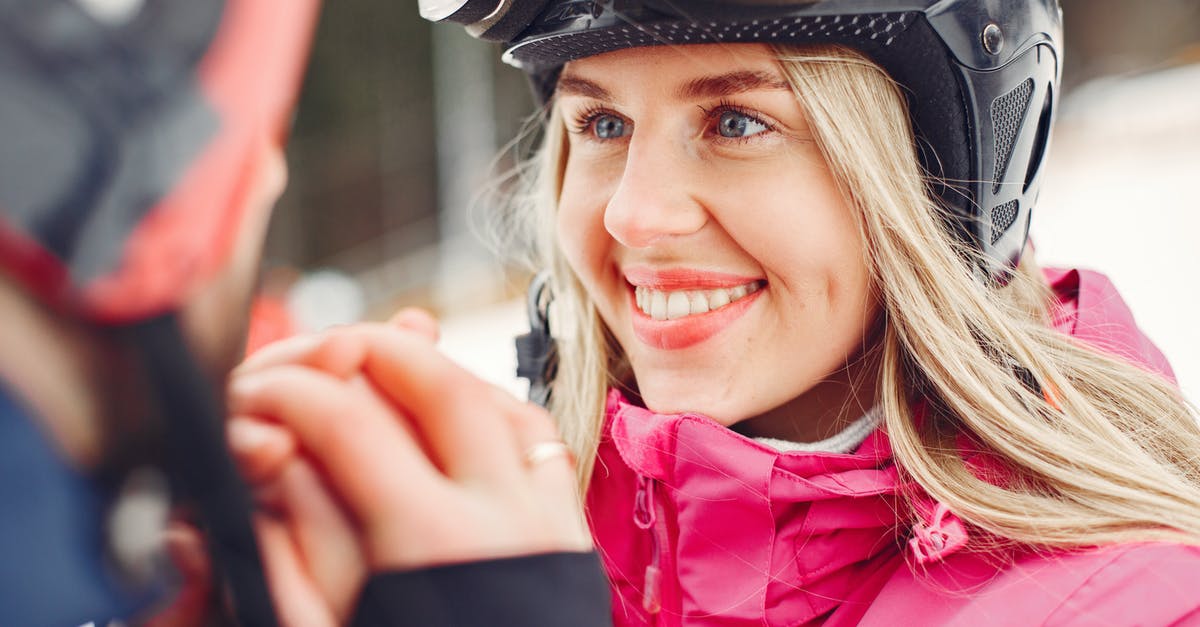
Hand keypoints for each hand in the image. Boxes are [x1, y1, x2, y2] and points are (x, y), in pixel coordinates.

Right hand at [228, 308, 589, 622]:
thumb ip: (287, 549)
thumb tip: (255, 459)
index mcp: (429, 546)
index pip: (344, 420)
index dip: (285, 391)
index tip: (252, 398)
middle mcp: (503, 519)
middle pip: (437, 384)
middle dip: (367, 350)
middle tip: (316, 353)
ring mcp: (547, 525)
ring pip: (500, 403)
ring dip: (437, 375)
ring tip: (381, 371)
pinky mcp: (569, 544)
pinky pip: (539, 447)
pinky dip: (492, 413)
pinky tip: (453, 417)